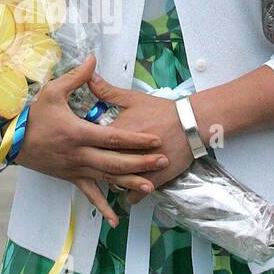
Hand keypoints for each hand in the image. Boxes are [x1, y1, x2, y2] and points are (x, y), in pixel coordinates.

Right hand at [13, 53, 170, 228]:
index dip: (136, 139)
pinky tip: (115, 220)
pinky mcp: (70, 178)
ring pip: (106, 179)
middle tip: (163, 161)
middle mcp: (79, 154)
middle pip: (115, 161)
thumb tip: (94, 58)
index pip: (113, 137)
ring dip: (129, 184)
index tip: (156, 140)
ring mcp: (75, 169)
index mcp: (78, 133)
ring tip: (151, 187)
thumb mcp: (52, 91)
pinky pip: (89, 195)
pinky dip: (103, 207)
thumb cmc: (32, 114)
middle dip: (141, 163)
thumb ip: (76, 77)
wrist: (10, 140)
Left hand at [84, 69, 194, 206]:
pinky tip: (129, 192)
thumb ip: (107, 91)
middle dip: (94, 166)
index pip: (90, 143)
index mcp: (115, 133)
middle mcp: (124, 153)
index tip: (82, 146)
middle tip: (92, 164)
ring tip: (112, 178)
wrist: (191, 123)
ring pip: (115, 183)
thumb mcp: (132, 99)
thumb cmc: (163, 111)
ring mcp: (137, 169)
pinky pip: (134, 195)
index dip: (85, 146)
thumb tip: (89, 78)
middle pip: (99, 166)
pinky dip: (132, 195)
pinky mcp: (152, 179)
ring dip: (113, 181)